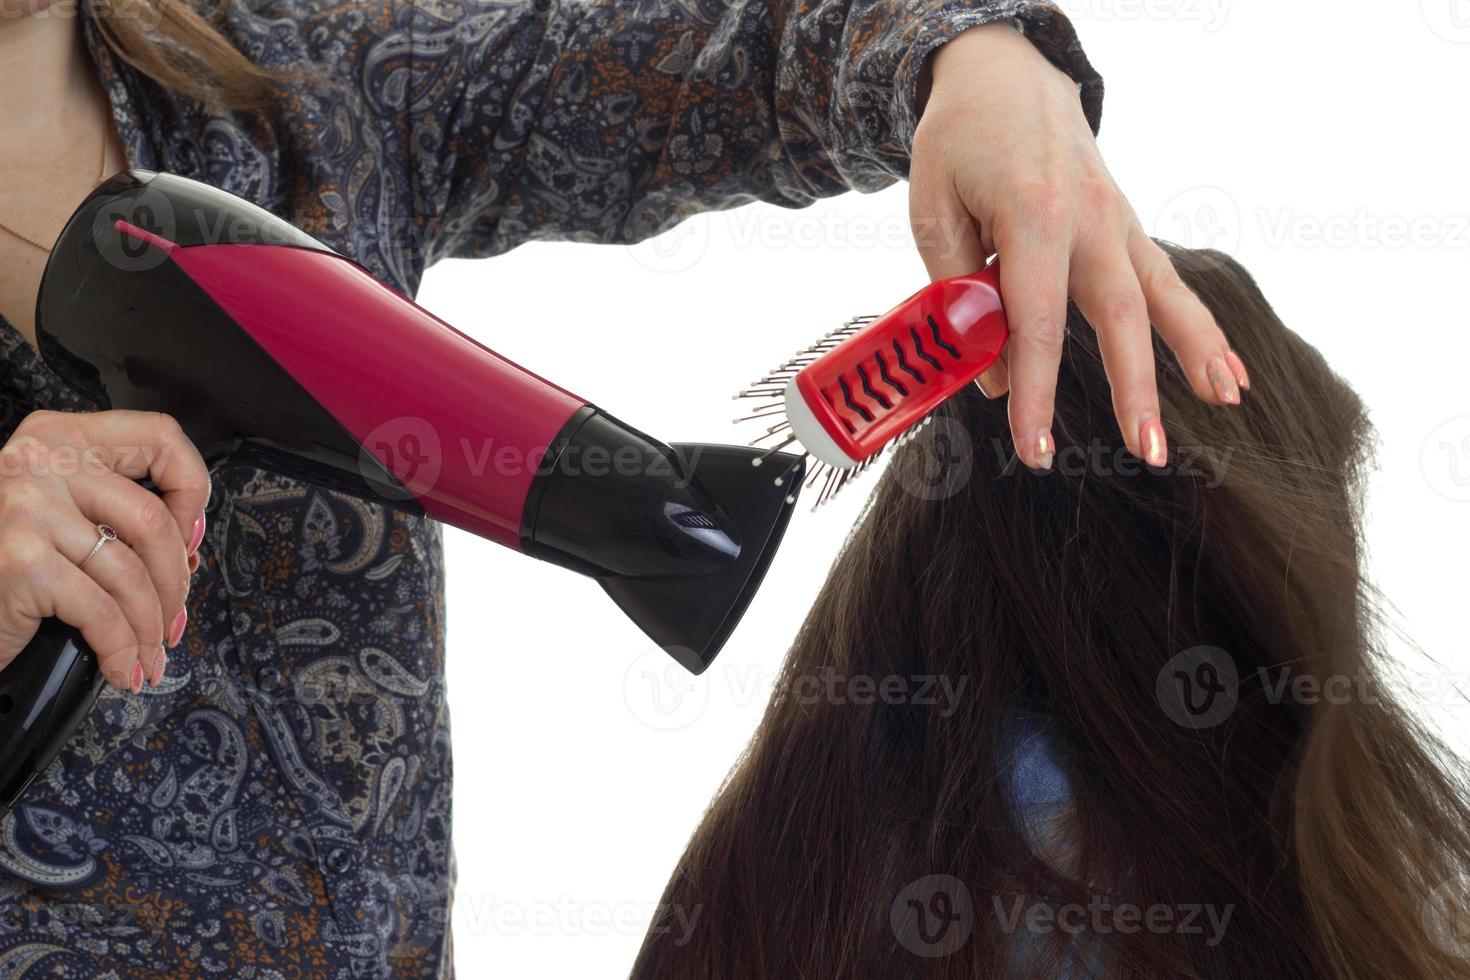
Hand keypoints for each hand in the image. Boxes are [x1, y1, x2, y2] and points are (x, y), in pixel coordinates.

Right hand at [0, 410, 210, 691]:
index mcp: (61, 436)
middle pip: (152, 518)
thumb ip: (117, 512)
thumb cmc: (3, 564)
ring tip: (148, 653)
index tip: (190, 536)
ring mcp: (28, 508)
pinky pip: (101, 610)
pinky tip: (123, 667)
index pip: (159, 436)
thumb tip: (188, 549)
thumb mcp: (59, 511)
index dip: (192, 490)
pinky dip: (121, 648)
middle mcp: (42, 461)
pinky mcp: (21, 561)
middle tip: (173, 618)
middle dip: (174, 581)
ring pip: (131, 571)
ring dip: (150, 625)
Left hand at [908, 22, 1249, 467]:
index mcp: (1033, 213)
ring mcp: (1119, 220)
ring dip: (1196, 354)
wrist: (1004, 74)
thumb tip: (988, 371)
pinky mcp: (1129, 226)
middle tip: (1146, 452)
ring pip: (1164, 295)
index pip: (1034, 321)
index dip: (1035, 392)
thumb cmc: (960, 139)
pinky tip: (1228, 372)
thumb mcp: (932, 207)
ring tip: (1225, 406)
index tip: (1035, 447)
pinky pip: (1170, 282)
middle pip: (1120, 315)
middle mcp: (1091, 217)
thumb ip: (957, 287)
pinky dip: (1199, 326)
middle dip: (1135, 388)